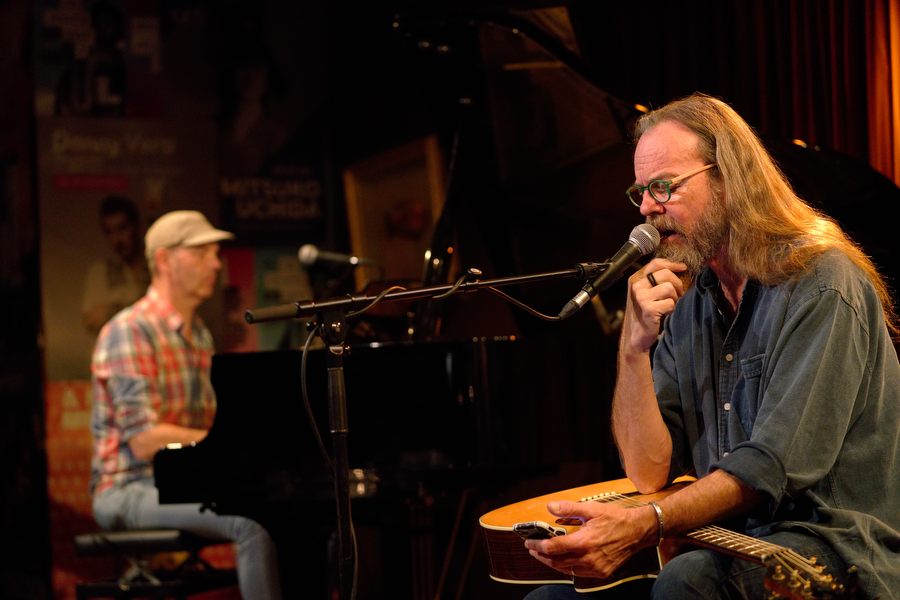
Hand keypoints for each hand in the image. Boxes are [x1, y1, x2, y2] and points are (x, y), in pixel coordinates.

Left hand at [523, 499, 657, 579]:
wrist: (638, 532)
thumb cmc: (615, 518)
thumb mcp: (592, 509)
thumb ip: (569, 508)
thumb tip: (550, 507)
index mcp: (584, 541)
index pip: (553, 547)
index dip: (538, 545)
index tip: (529, 542)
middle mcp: (588, 558)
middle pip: (556, 561)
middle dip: (541, 556)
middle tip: (533, 549)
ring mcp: (595, 567)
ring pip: (566, 569)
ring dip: (552, 563)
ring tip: (543, 555)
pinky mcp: (601, 572)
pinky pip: (578, 573)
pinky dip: (567, 568)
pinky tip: (562, 561)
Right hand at [622, 258, 686, 353]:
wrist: (637, 335)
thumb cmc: (645, 314)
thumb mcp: (646, 293)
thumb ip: (656, 280)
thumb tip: (680, 269)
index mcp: (635, 279)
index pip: (656, 263)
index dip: (672, 264)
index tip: (683, 268)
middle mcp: (637, 286)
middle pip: (666, 274)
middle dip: (677, 284)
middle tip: (678, 295)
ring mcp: (641, 297)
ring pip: (669, 288)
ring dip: (675, 298)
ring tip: (670, 305)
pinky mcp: (648, 309)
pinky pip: (670, 303)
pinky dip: (672, 309)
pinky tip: (666, 313)